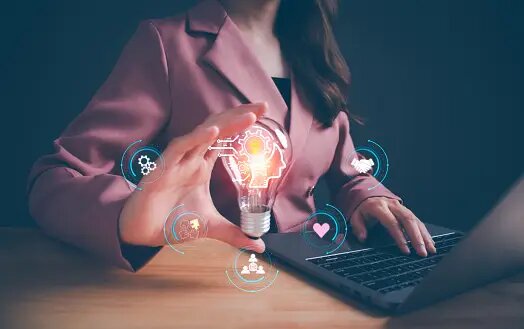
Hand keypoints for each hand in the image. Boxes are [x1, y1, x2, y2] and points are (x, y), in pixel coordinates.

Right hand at [119, 103, 267, 252]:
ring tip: (248, 115)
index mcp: (201, 166)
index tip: (264, 113)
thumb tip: (260, 245)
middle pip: (217, 128)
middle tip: (263, 105)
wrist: (143, 234)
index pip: (225, 138)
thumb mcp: (211, 227)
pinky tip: (212, 131)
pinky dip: (195, 139)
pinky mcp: (161, 169)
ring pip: (202, 133)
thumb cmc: (172, 222)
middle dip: (239, 115)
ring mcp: (177, 161)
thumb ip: (235, 233)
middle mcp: (191, 159)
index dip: (241, 124)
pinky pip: (179, 148)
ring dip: (225, 123)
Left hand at [350, 197, 435, 255]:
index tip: (406, 250)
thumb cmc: (362, 207)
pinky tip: (430, 242)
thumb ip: (358, 227)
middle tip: (422, 252)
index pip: (392, 223)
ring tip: (431, 249)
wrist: (367, 191)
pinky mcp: (405, 209)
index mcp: (379, 207)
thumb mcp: (355, 215)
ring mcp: (400, 206)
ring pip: (415, 220)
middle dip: (417, 237)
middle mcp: (392, 205)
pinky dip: (424, 231)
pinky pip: (417, 220)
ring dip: (424, 235)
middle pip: (408, 220)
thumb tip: (363, 238)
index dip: (400, 237)